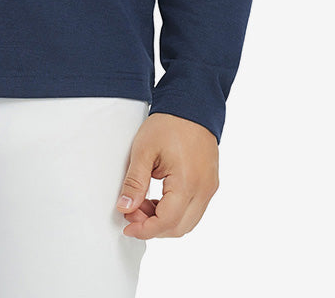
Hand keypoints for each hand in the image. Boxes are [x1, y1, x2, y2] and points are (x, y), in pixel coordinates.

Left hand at [115, 112, 218, 238]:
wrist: (192, 105)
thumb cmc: (168, 124)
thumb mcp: (143, 150)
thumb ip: (134, 182)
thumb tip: (125, 207)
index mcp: (188, 183)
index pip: (167, 222)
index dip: (145, 229)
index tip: (127, 226)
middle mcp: (204, 190)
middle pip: (179, 228)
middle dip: (153, 227)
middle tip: (132, 212)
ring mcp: (209, 188)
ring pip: (188, 221)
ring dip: (164, 220)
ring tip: (142, 203)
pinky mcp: (210, 184)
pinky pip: (194, 209)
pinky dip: (175, 212)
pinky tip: (158, 198)